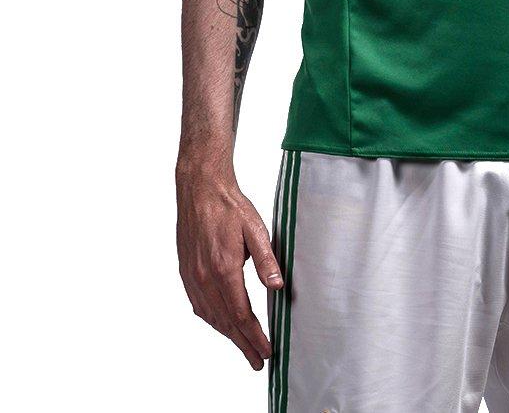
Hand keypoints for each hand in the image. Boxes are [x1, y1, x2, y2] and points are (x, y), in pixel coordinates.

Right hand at [176, 162, 283, 369]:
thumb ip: (266, 260)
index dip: (255, 336)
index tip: (268, 351)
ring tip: (243, 347)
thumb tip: (278, 286)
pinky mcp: (187, 271)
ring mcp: (193, 276)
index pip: (242, 314)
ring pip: (211, 316)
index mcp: (224, 269)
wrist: (200, 189)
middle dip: (243, 344)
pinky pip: (199, 305)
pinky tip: (221, 323)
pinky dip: (213, 320)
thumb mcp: (255, 229)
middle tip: (258, 362)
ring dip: (227, 335)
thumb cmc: (230, 207)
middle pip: (226, 322)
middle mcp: (205, 277)